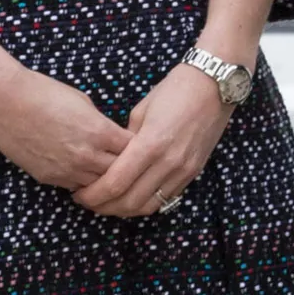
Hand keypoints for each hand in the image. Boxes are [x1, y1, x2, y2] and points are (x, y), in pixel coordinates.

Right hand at [0, 67, 131, 191]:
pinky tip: (86, 174)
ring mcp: (68, 170)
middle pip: (120, 172)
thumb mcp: (83, 102)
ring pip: (99, 185)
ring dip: (105, 179)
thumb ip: (100, 123)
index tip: (140, 145)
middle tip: (130, 165)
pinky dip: (84, 182)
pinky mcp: (51, 178)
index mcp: (99, 131)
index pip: (133, 150)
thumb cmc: (45, 93)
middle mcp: (87, 156)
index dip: (139, 148)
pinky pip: (77, 186)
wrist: (7, 102)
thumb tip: (109, 136)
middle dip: (126, 168)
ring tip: (110, 174)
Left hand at [72, 61, 234, 217]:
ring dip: (123, 210)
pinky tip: (132, 197)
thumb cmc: (175, 89)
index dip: (93, 195)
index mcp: (150, 144)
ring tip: (107, 203)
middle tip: (88, 201)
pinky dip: (145, 203)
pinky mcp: (193, 173)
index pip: (114, 183)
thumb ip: (126, 139)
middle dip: (103, 207)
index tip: (79, 194)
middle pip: (128, 202)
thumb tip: (114, 158)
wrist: (214, 85)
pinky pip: (165, 199)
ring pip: (147, 206)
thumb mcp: (142, 110)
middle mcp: (168, 163)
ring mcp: (183, 171)